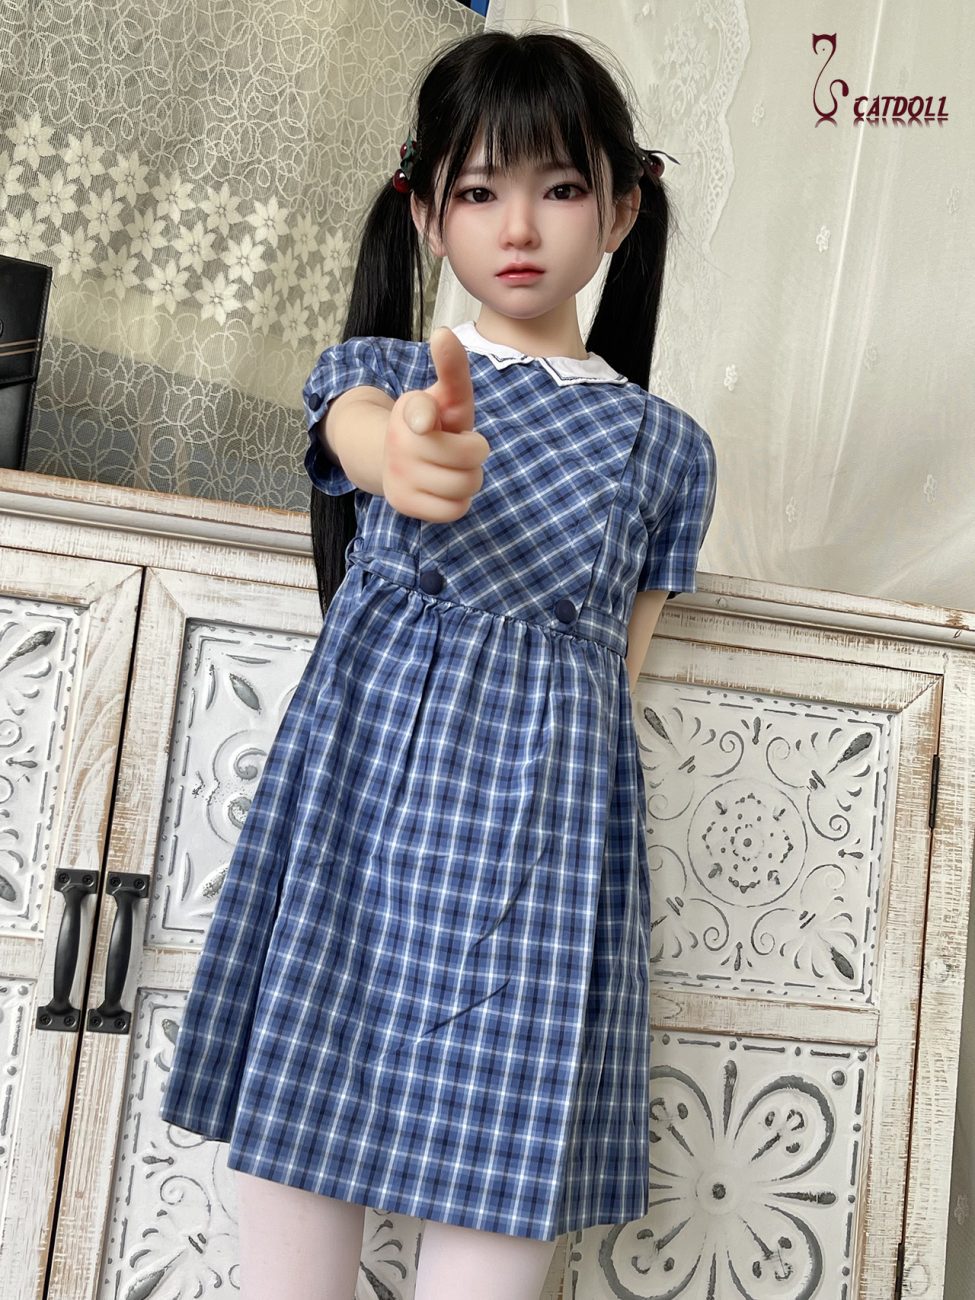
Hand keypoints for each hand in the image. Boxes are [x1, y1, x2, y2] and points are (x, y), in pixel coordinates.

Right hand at [382, 326, 489, 521]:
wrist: (399, 460)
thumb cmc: (437, 424)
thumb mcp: (447, 396)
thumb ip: (452, 368)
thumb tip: (443, 332)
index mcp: (411, 409)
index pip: (419, 412)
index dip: (425, 415)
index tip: (426, 419)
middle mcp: (399, 441)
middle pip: (470, 458)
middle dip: (475, 453)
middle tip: (459, 447)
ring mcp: (398, 474)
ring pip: (465, 485)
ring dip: (469, 478)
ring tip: (454, 467)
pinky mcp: (402, 503)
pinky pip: (454, 510)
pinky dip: (458, 502)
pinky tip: (445, 488)